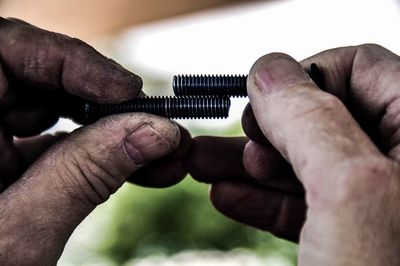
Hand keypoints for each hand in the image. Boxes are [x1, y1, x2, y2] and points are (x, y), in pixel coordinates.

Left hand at [0, 18, 190, 264]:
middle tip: (156, 125)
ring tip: (163, 152)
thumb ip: (87, 174)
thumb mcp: (18, 236)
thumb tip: (154, 132)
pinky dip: (104, 159)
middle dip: (108, 105)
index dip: (71, 62)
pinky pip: (62, 150)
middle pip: (41, 82)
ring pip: (60, 118)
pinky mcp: (10, 172)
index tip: (126, 91)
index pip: (6, 51)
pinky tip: (144, 167)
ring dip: (117, 135)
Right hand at [186, 44, 399, 264]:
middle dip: (266, 125)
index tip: (264, 103)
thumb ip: (310, 120)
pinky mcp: (352, 236)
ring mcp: (375, 202)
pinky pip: (302, 203)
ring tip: (204, 163)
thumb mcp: (351, 192)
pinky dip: (260, 197)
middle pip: (322, 116)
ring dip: (249, 161)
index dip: (305, 78)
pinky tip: (228, 196)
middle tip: (231, 138)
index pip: (359, 68)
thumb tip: (269, 71)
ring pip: (303, 161)